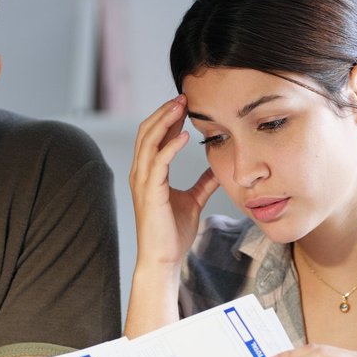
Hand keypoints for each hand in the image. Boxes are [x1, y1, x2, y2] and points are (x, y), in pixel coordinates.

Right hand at [128, 95, 218, 266]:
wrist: (163, 260)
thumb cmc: (173, 233)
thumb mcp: (193, 200)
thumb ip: (202, 183)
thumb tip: (216, 169)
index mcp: (148, 173)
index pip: (153, 136)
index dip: (167, 118)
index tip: (185, 103)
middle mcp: (140, 173)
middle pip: (147, 131)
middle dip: (164, 111)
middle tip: (183, 97)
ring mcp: (142, 182)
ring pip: (149, 141)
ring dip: (165, 121)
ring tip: (182, 106)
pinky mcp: (150, 193)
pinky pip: (158, 162)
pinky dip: (170, 146)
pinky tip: (185, 136)